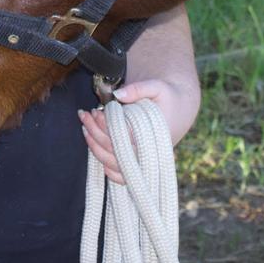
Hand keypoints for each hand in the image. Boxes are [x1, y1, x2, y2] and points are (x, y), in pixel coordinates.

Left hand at [78, 78, 199, 183]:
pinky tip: (96, 152)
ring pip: (116, 165)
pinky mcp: (142, 165)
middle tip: (84, 114)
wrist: (179, 109)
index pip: (125, 136)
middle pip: (116, 151)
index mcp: (156, 134)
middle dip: (95, 133)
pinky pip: (123, 176)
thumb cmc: (167, 97)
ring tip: (85, 127)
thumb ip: (138, 89)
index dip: (106, 125)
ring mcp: (146, 161)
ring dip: (95, 147)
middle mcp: (151, 152)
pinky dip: (108, 168)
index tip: (96, 111)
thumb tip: (117, 94)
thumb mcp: (157, 86)